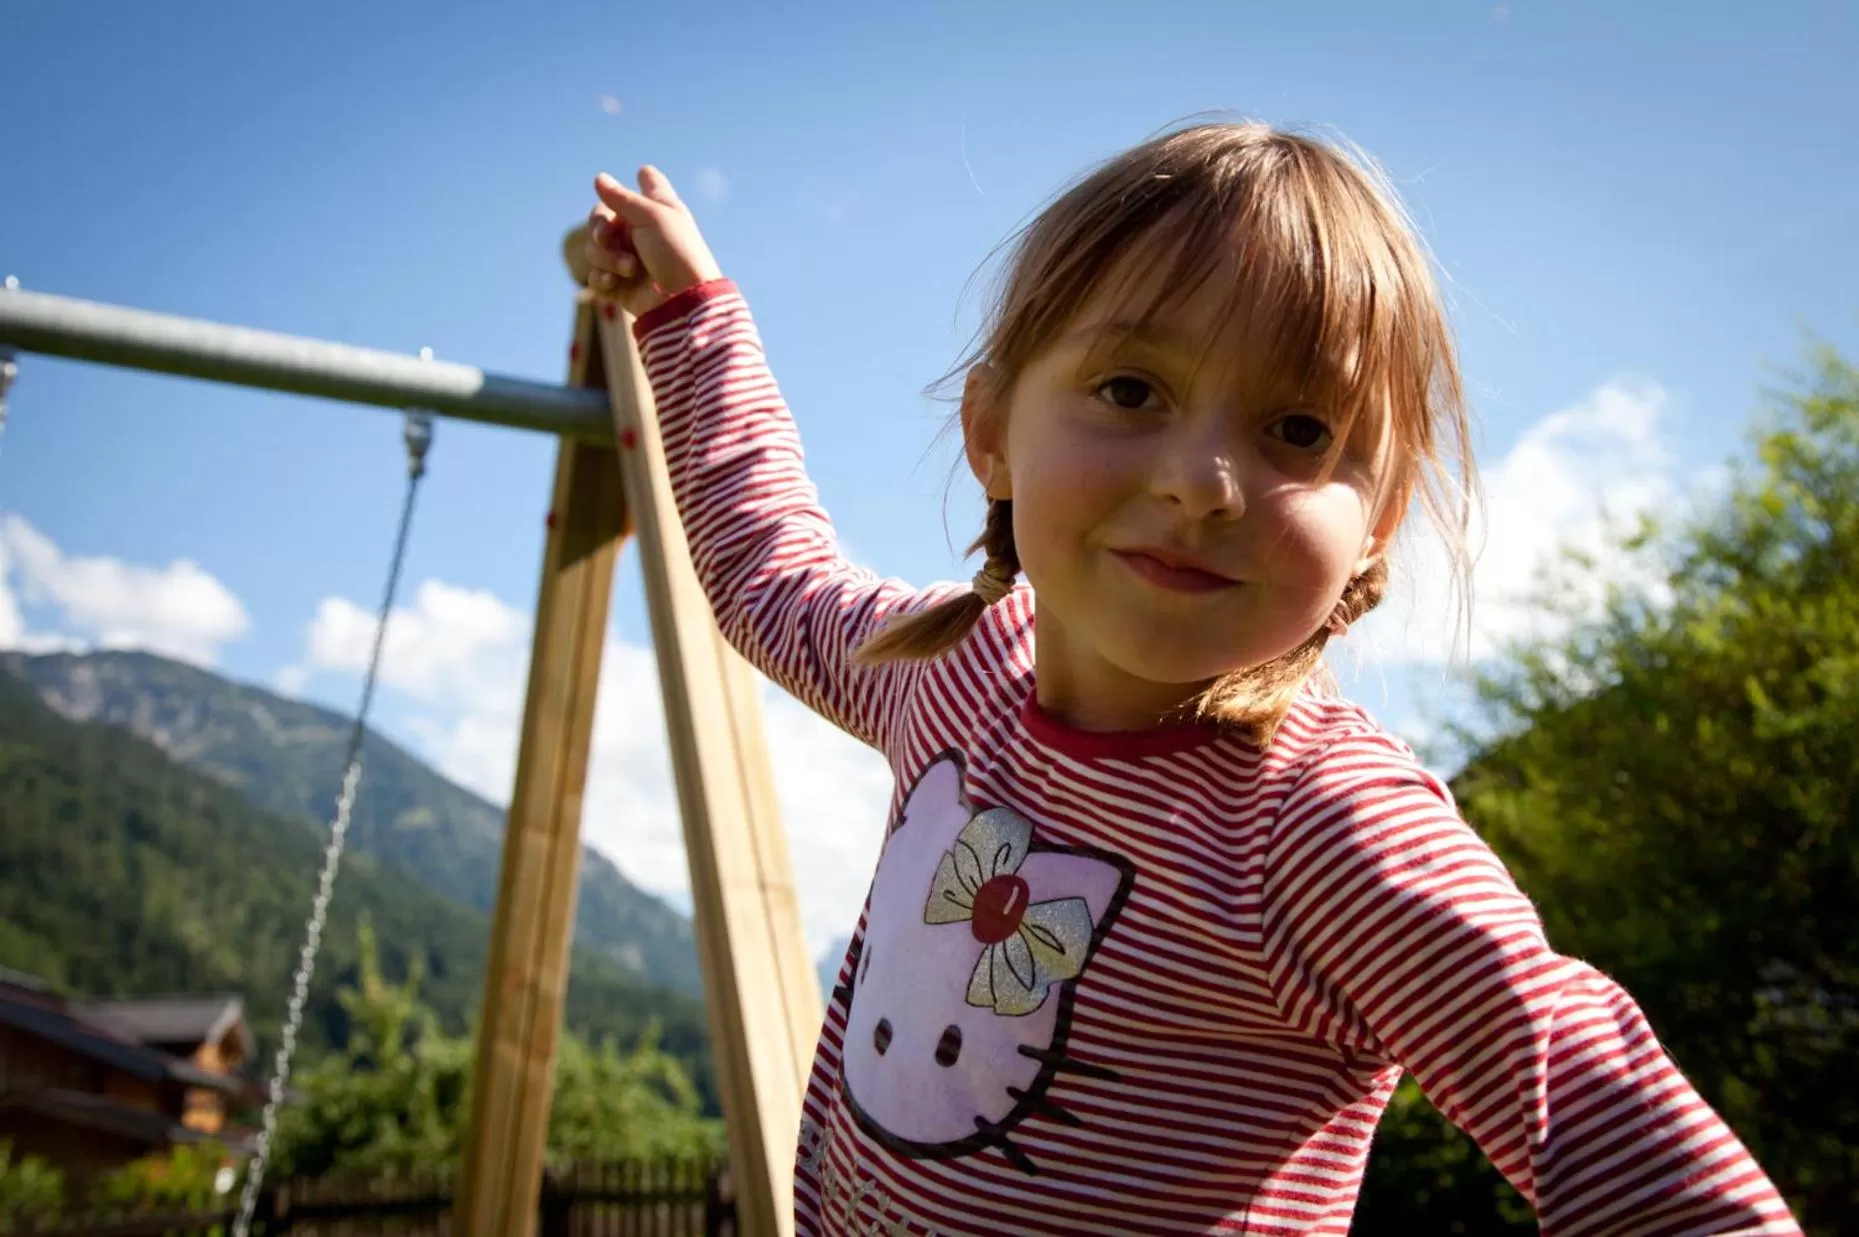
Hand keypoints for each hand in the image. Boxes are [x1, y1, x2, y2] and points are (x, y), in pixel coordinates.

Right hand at [585, 166, 722, 316]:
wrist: (682, 302)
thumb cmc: (676, 253)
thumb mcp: (651, 217)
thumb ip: (621, 198)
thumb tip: (598, 178)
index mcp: (657, 209)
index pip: (650, 182)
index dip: (645, 179)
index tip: (643, 176)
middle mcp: (641, 230)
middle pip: (601, 217)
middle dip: (599, 228)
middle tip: (606, 237)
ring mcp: (628, 258)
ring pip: (595, 248)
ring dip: (607, 258)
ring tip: (630, 269)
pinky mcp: (620, 285)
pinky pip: (595, 276)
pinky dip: (602, 278)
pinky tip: (615, 283)